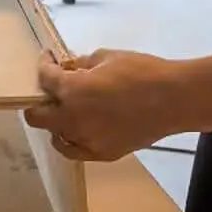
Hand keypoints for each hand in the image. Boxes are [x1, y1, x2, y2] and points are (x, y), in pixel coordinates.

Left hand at [25, 48, 183, 161]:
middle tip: (50, 90)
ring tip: (69, 108)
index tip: (48, 60)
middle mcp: (72, 119)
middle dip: (38, 100)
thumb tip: (69, 68)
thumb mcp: (107, 57)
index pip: (45, 78)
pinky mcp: (102, 154)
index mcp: (72, 91)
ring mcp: (86, 140)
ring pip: (55, 134)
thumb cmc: (142, 71)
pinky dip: (70, 139)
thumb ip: (82, 64)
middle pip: (36, 116)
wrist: (174, 99)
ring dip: (56, 119)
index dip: (44, 66)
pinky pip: (74, 150)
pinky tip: (77, 128)